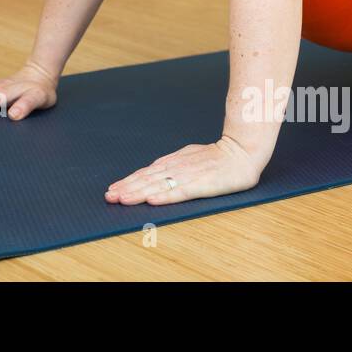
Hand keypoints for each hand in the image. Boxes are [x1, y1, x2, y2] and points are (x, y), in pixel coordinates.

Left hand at [105, 135, 263, 205]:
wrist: (241, 151)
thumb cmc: (216, 156)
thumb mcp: (189, 156)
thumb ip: (172, 164)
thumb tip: (153, 171)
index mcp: (173, 162)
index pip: (146, 173)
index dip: (128, 182)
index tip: (112, 190)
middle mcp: (177, 168)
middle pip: (147, 179)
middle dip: (126, 188)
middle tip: (109, 197)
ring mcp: (188, 176)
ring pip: (159, 185)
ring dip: (138, 192)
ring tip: (122, 199)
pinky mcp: (202, 184)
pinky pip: (180, 191)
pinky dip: (165, 196)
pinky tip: (152, 200)